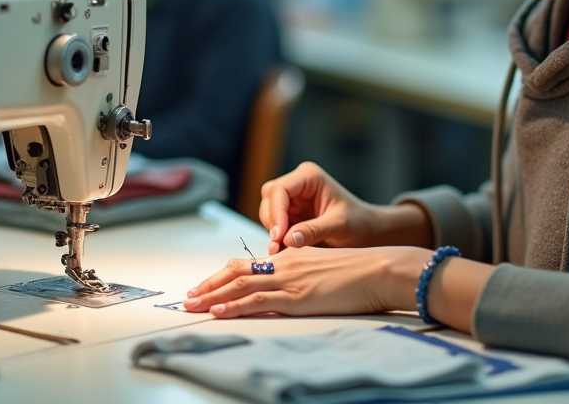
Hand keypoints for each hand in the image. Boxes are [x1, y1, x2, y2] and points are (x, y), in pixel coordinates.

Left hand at [182, 246, 428, 318]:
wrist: (380, 269)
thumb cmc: (361, 272)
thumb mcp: (325, 269)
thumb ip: (303, 276)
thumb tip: (288, 289)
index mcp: (291, 257)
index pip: (248, 264)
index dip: (223, 275)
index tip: (206, 286)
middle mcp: (285, 264)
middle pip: (236, 272)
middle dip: (209, 285)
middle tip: (188, 297)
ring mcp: (289, 280)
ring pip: (240, 286)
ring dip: (212, 297)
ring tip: (192, 305)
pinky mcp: (297, 296)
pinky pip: (258, 300)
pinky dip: (234, 306)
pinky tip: (219, 311)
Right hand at [259, 162, 372, 253]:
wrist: (367, 230)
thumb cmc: (358, 222)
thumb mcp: (339, 225)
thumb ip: (314, 230)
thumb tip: (288, 239)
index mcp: (309, 176)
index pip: (280, 190)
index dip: (276, 212)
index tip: (278, 236)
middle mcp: (297, 184)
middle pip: (269, 200)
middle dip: (273, 223)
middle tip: (278, 246)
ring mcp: (292, 200)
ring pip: (268, 213)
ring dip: (274, 233)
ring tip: (283, 252)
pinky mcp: (290, 215)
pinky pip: (275, 226)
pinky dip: (277, 239)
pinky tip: (285, 252)